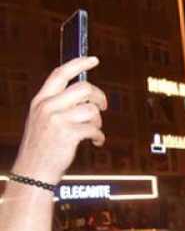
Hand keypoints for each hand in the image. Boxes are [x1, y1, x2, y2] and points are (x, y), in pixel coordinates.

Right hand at [13, 57, 105, 183]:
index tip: (94, 59)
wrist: (33, 171)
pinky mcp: (68, 134)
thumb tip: (86, 94)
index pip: (60, 74)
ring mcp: (57, 120)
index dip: (78, 63)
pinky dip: (99, 137)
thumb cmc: (42, 146)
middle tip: (104, 106)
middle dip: (99, 97)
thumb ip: (58, 104)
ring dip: (98, 122)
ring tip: (93, 130)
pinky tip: (96, 142)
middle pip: (84, 89)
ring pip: (92, 110)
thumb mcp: (42, 119)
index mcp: (40, 100)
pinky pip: (95, 129)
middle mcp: (47, 107)